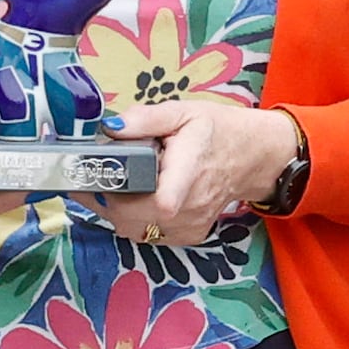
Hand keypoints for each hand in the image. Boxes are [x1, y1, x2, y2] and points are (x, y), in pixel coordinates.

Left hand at [102, 95, 299, 248]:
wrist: (249, 157)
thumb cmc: (215, 132)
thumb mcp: (182, 113)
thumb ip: (144, 119)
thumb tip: (111, 127)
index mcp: (190, 169)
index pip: (162, 200)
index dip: (125, 194)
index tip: (104, 178)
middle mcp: (192, 204)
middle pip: (134, 218)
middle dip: (106, 199)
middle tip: (99, 177)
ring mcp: (191, 224)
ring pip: (134, 230)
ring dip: (116, 212)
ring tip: (116, 186)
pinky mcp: (189, 235)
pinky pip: (147, 235)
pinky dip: (134, 221)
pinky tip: (136, 200)